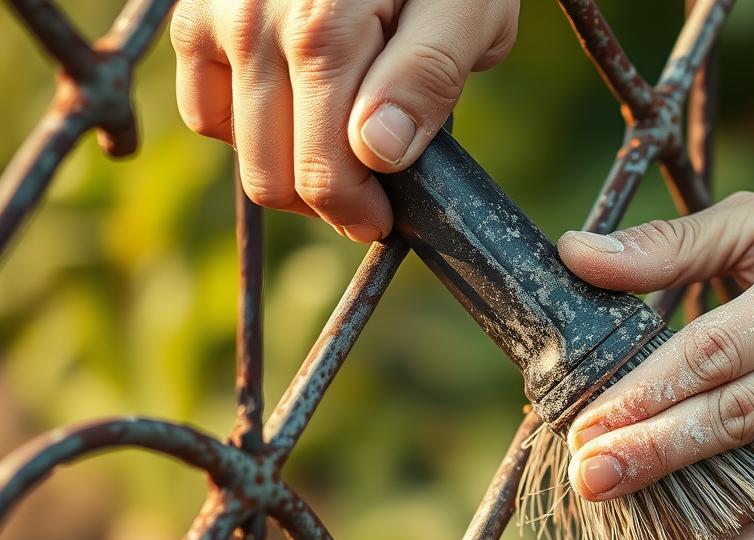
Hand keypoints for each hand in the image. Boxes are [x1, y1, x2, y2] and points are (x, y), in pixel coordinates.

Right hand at [170, 0, 518, 241]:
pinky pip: (204, 109)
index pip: (325, 174)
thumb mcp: (468, 10)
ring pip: (238, 150)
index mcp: (325, 30)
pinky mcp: (194, 17)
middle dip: (326, 200)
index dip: (360, 213)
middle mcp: (255, 23)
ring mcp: (217, 18)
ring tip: (341, 144)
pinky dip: (246, 129)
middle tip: (371, 191)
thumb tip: (379, 152)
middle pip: (273, 175)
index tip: (386, 215)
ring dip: (288, 167)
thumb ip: (427, 77)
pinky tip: (297, 113)